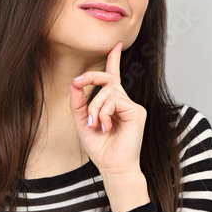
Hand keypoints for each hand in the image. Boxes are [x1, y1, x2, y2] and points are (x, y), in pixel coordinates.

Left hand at [69, 41, 146, 176]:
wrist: (112, 166)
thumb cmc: (100, 148)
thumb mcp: (82, 123)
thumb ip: (78, 102)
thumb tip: (74, 82)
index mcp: (113, 104)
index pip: (113, 78)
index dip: (114, 60)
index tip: (116, 45)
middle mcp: (124, 102)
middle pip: (108, 78)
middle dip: (90, 77)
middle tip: (77, 82)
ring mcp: (132, 106)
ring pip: (107, 91)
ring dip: (94, 107)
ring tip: (96, 125)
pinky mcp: (137, 111)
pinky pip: (114, 101)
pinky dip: (104, 113)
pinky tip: (106, 126)